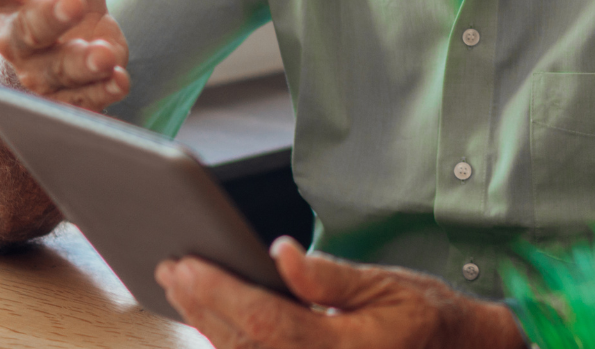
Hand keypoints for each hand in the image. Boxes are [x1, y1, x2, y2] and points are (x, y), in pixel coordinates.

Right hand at [0, 0, 129, 110]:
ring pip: (54, 71)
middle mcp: (17, 32)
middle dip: (46, 18)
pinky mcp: (71, 92)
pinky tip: (120, 79)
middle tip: (73, 1)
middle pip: (21, 32)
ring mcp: (44, 66)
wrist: (73, 25)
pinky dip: (100, 94)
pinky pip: (81, 100)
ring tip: (105, 52)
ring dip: (80, 63)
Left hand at [155, 237, 527, 348]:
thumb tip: (282, 255)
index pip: (267, 321)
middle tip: (171, 267)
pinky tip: (209, 314)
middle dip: (203, 303)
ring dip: (207, 321)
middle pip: (245, 343)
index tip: (189, 264)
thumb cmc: (424, 316)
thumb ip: (329, 277)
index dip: (222, 293)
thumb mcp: (385, 283)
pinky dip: (228, 339)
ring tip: (180, 285)